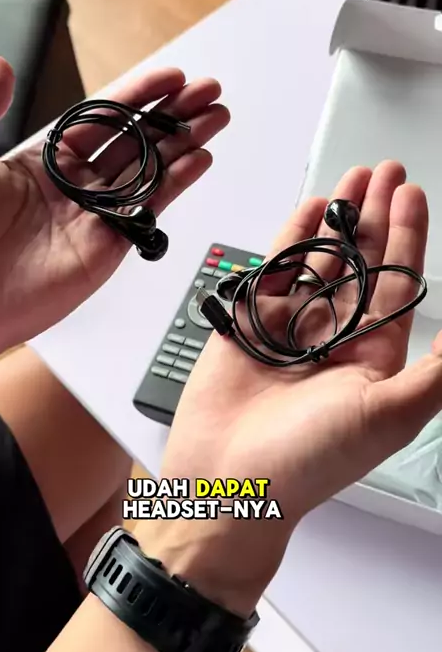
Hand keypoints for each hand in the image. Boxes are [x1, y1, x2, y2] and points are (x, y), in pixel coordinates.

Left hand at [0, 57, 228, 370]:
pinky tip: (200, 158)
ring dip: (186, 142)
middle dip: (172, 113)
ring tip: (217, 116)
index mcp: (42, 160)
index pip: (101, 117)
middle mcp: (74, 186)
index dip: (137, 95)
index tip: (169, 77)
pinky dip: (177, 181)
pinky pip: (149, 207)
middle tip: (207, 90)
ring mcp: (94, 216)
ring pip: (151, 169)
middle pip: (135, 140)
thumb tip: (1, 66)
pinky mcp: (108, 246)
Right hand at [137, 161, 441, 615]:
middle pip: (363, 261)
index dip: (408, 237)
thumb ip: (436, 372)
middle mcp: (335, 336)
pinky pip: (276, 268)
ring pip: (322, 258)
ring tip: (353, 177)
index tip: (412, 195)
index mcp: (372, 357)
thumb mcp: (390, 414)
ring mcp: (292, 325)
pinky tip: (308, 210)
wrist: (230, 479)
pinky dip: (292, 237)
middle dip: (376, 215)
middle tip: (386, 172)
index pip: (397, 283)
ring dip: (338, 217)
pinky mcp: (251, 321)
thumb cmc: (311, 457)